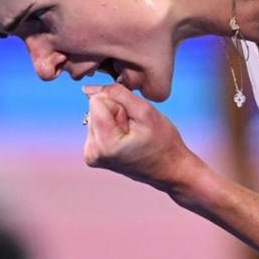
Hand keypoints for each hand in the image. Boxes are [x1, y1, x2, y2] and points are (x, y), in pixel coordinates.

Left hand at [82, 84, 197, 191]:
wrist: (170, 169)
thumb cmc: (163, 142)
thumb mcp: (145, 111)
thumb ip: (117, 93)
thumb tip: (87, 88)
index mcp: (103, 144)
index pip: (96, 101)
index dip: (118, 105)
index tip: (133, 121)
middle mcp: (91, 152)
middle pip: (95, 109)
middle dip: (116, 112)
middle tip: (135, 129)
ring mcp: (91, 155)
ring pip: (96, 115)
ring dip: (114, 120)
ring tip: (132, 135)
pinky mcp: (93, 155)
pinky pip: (98, 126)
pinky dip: (112, 127)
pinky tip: (125, 139)